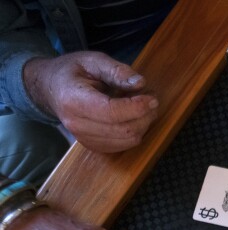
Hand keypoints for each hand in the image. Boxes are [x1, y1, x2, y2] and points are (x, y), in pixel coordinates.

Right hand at [23, 52, 158, 152]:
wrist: (51, 88)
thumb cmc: (72, 72)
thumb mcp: (93, 61)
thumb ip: (117, 71)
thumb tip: (140, 83)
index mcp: (74, 100)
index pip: (112, 112)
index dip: (137, 107)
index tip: (152, 98)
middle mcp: (77, 124)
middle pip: (124, 129)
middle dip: (145, 115)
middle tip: (151, 99)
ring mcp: (84, 138)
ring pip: (127, 140)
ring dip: (143, 124)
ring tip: (143, 106)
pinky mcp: (93, 145)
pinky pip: (123, 145)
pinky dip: (135, 132)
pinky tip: (133, 117)